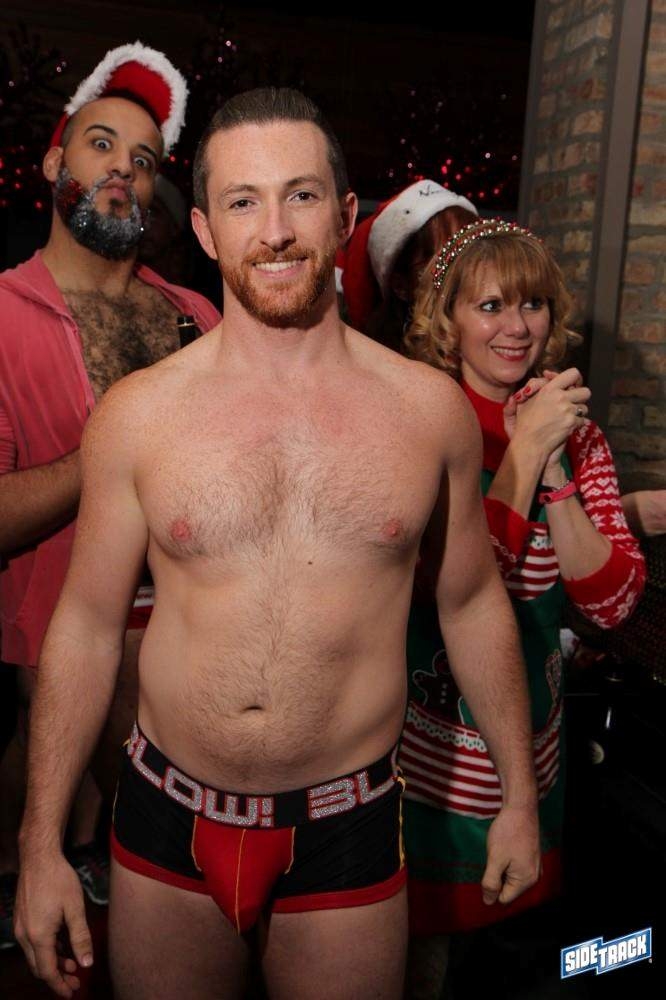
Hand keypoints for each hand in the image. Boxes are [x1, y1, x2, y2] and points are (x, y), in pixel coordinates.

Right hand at [15, 852, 92, 997]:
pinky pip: (33, 943)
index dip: (60, 986)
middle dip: (58, 977)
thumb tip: (87, 963)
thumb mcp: (75, 908)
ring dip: (53, 962)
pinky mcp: (22, 919)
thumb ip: (81, 937)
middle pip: (40, 966)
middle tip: (76, 981)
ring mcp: (21, 927)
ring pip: (36, 955)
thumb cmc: (58, 879)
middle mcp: (25, 935)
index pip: (48, 972)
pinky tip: (62, 945)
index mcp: (38, 936)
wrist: (39, 857)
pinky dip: (47, 949)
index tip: (72, 993)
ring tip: (73, 964)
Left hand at [481, 802, 541, 906]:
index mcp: (526, 880)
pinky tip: (505, 848)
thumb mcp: (495, 859)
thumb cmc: (508, 832)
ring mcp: (534, 867)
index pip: (504, 899)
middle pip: (508, 889)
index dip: (491, 888)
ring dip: (501, 869)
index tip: (488, 870)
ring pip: (511, 878)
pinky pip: (516, 868)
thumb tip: (488, 902)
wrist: (520, 808)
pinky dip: (507, 862)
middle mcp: (534, 877)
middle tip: (495, 858)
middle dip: (497, 877)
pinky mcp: (531, 858)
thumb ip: (491, 883)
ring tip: (500, 851)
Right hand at [504, 368, 589, 466]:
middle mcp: (560, 397)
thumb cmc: (525, 423)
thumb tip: (547, 374)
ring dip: (578, 412)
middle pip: (585, 391)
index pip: (573, 374)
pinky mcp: (572, 423)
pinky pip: (582, 420)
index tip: (572, 385)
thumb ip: (536, 384)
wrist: (529, 444)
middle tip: (572, 403)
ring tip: (567, 418)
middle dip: (580, 398)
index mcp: (549, 389)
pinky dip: (576, 424)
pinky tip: (566, 427)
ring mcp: (567, 411)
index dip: (576, 379)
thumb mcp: (525, 400)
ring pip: (584, 407)